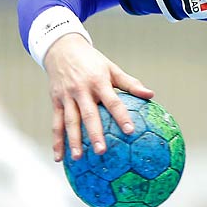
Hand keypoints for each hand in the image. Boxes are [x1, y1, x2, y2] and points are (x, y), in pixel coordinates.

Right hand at [42, 33, 153, 160]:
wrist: (61, 48)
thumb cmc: (92, 61)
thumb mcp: (111, 68)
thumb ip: (130, 83)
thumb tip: (151, 95)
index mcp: (98, 81)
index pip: (112, 101)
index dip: (121, 116)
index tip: (130, 131)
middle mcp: (81, 90)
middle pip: (89, 115)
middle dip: (94, 133)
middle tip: (101, 151)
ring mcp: (67, 96)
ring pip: (70, 121)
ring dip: (73, 140)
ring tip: (78, 158)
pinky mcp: (56, 101)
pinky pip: (55, 124)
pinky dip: (57, 141)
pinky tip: (59, 157)